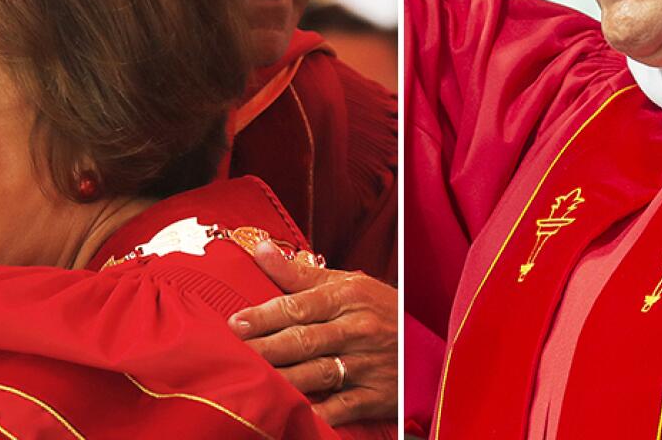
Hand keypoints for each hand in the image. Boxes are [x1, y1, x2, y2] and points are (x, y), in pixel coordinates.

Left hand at [229, 241, 396, 425]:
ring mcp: (366, 365)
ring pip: (316, 373)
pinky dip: (317, 412)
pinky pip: (341, 407)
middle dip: (265, 347)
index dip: (265, 315)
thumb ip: (300, 273)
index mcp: (349, 297)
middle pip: (303, 340)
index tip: (235, 322)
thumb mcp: (348, 283)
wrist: (428, 343)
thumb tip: (260, 249)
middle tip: (233, 352)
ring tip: (251, 380)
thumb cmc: (380, 309)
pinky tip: (292, 412)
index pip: (300, 305)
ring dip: (282, 378)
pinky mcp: (374, 396)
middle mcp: (358, 329)